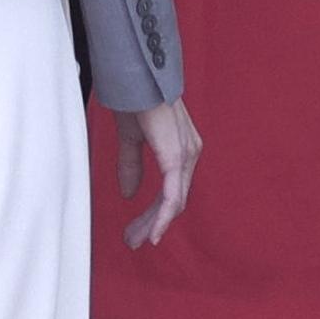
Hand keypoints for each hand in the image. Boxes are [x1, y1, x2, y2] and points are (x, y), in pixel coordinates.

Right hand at [113, 97, 201, 245]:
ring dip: (154, 224)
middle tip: (131, 241)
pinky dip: (163, 216)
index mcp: (181, 149)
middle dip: (152, 224)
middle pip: (175, 200)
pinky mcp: (176, 156)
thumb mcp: (130, 139)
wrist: (135, 77)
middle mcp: (189, 153)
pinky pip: (172, 194)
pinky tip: (153, 232)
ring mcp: (186, 155)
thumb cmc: (134, 99)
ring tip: (134, 240)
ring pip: (174, 201)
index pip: (172, 191)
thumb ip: (131, 165)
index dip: (155, 214)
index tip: (136, 232)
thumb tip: (130, 194)